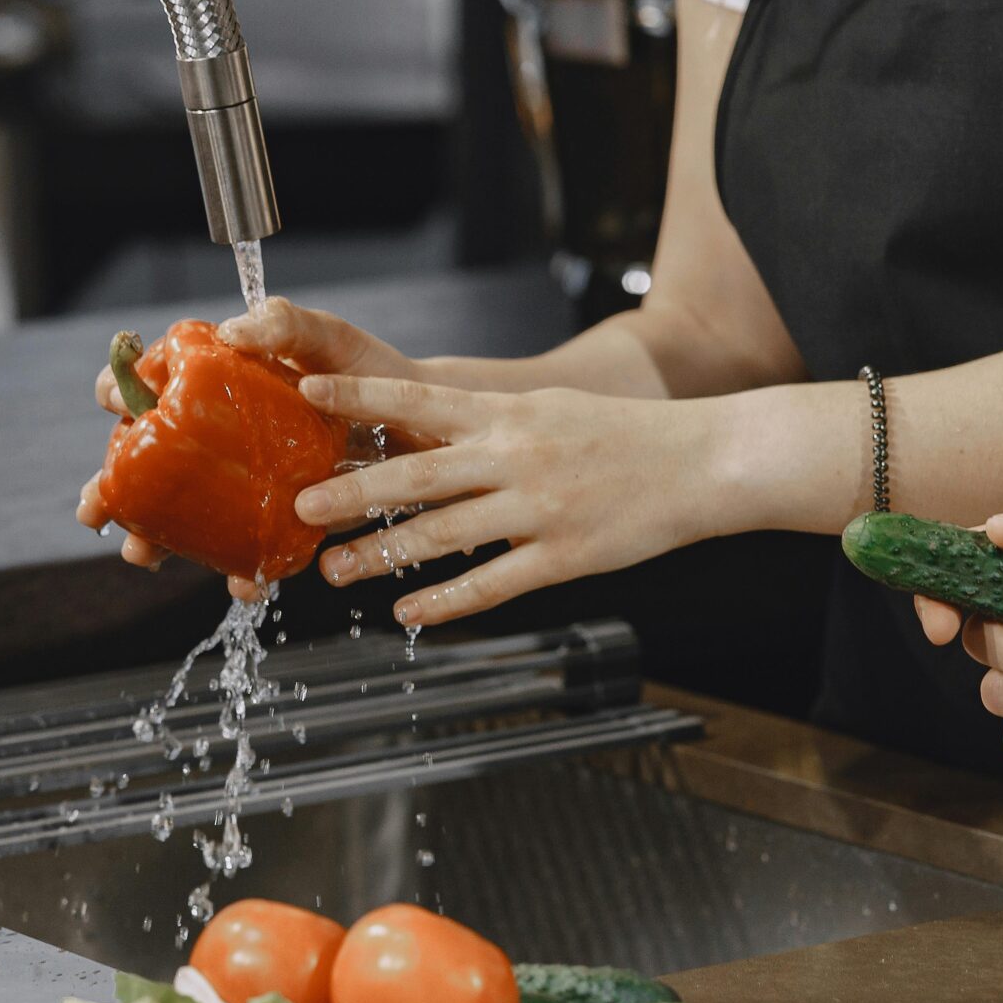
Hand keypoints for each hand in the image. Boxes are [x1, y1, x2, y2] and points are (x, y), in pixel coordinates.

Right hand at [78, 297, 420, 599]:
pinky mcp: (278, 519)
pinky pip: (248, 548)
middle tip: (95, 510)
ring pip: (185, 513)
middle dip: (114, 488)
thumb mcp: (325, 335)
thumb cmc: (364, 369)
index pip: (150, 382)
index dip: (121, 392)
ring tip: (143, 556)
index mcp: (215, 382)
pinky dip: (241, 568)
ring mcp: (243, 482)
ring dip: (157, 539)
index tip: (114, 404)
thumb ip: (281, 322)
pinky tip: (243, 582)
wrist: (419, 423)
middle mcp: (218, 434)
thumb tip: (231, 332)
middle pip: (149, 461)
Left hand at [289, 377, 749, 626]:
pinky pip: (492, 584)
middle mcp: (517, 457)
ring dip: (382, 555)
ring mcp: (540, 509)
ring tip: (334, 570)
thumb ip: (489, 423)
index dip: (361, 396)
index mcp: (510, 415)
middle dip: (351, 494)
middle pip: (417, 476)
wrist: (703, 461)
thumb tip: (425, 428)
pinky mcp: (565, 556)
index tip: (309, 391)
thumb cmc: (624, 435)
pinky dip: (444, 600)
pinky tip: (406, 610)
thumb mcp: (550, 408)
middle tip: (299, 508)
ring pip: (443, 537)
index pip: (420, 401)